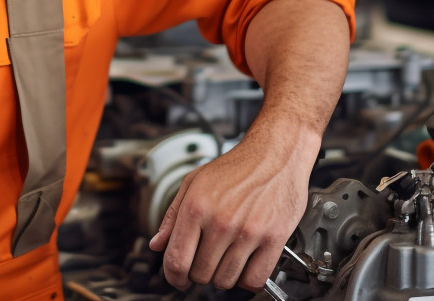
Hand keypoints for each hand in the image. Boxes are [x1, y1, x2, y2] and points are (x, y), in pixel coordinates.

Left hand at [147, 129, 314, 290]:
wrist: (275, 153)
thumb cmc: (236, 166)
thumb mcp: (194, 182)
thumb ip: (173, 215)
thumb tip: (157, 243)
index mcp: (197, 206)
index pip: (176, 259)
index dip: (174, 277)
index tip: (177, 279)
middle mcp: (221, 221)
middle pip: (201, 274)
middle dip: (198, 273)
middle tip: (204, 261)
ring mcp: (248, 232)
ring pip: (226, 280)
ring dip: (222, 277)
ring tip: (224, 260)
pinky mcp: (274, 238)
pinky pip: (255, 279)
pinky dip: (247, 280)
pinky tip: (244, 266)